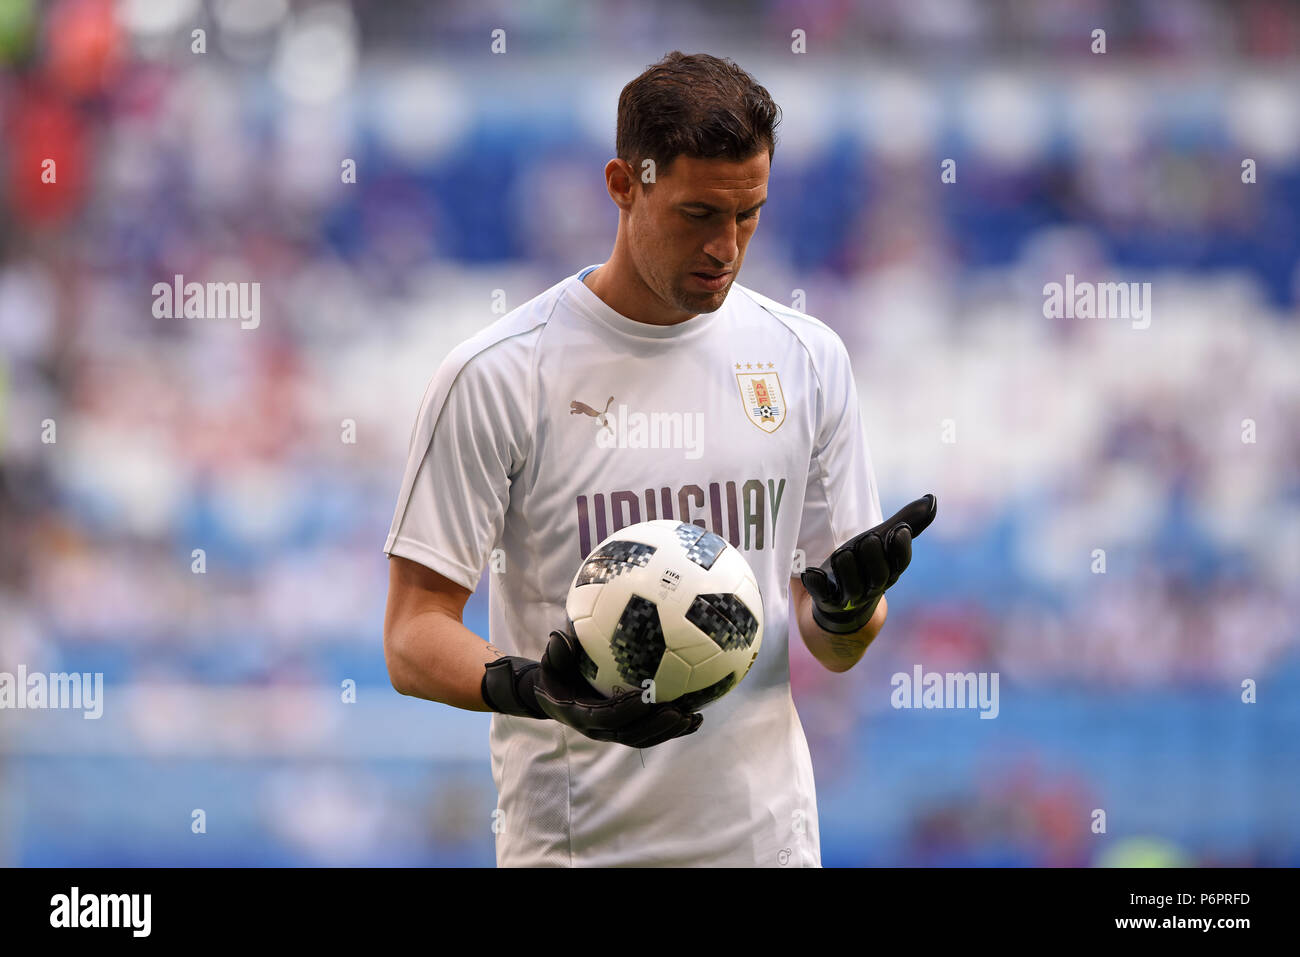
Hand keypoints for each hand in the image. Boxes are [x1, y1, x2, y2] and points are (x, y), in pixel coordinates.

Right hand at [481, 628, 702, 748]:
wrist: (553, 695)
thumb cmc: (554, 673)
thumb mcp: (550, 662)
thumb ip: (557, 652)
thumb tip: (561, 636)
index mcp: (581, 715)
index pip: (607, 717)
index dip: (627, 711)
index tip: (646, 697)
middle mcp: (599, 730)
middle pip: (631, 735)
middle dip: (656, 725)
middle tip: (678, 711)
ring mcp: (613, 733)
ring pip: (644, 738)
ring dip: (669, 731)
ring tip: (692, 718)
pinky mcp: (625, 730)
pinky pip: (650, 734)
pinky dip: (673, 730)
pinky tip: (695, 719)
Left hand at [800, 494, 936, 634]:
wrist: (842, 606)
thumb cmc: (865, 565)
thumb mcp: (883, 541)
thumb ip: (906, 522)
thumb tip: (932, 499)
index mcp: (889, 572)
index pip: (901, 563)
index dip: (901, 548)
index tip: (899, 529)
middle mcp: (872, 587)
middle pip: (879, 575)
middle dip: (873, 555)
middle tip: (867, 538)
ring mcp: (849, 596)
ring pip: (852, 587)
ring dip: (847, 568)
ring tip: (843, 552)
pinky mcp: (826, 601)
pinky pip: (822, 596)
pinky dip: (816, 584)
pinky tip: (811, 573)